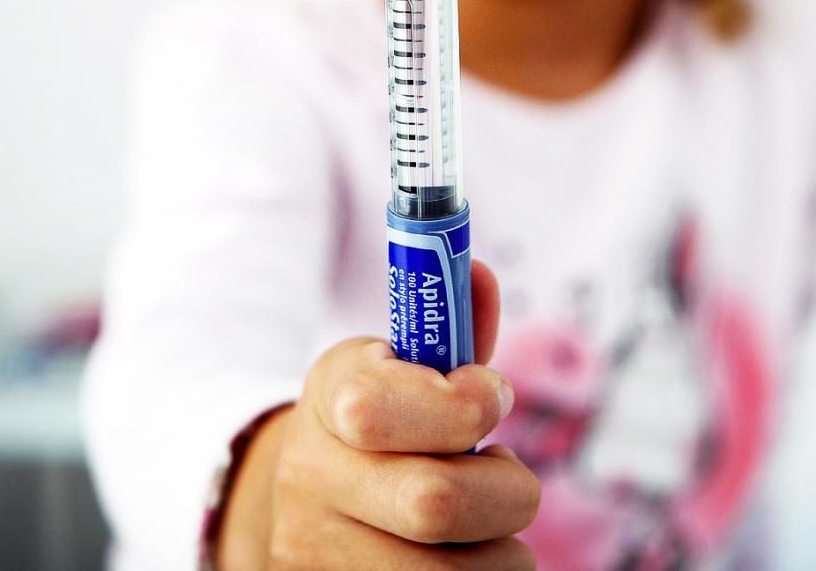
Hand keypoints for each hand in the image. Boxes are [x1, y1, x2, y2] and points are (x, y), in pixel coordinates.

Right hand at [217, 259, 538, 569]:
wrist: (311, 507)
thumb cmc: (388, 429)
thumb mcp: (405, 373)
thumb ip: (450, 332)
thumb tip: (479, 274)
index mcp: (330, 398)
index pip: (376, 407)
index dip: (459, 406)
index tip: (489, 397)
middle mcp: (308, 481)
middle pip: (433, 504)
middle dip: (506, 490)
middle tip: (507, 475)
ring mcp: (315, 556)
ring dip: (503, 552)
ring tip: (484, 528)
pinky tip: (463, 561)